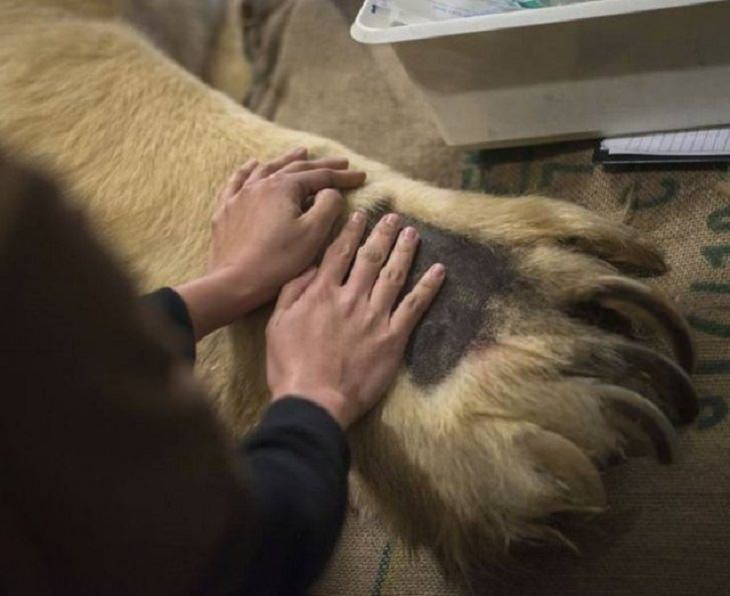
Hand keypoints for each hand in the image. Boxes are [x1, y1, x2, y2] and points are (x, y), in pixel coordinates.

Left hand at [175, 148, 365, 338]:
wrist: (235, 281)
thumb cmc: (278, 260)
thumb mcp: (313, 234)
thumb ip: (328, 206)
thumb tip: (331, 192)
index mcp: (283, 187)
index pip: (320, 177)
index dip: (343, 176)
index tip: (362, 176)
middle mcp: (260, 184)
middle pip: (295, 168)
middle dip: (321, 165)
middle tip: (342, 162)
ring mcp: (240, 196)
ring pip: (266, 169)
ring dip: (287, 159)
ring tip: (301, 152)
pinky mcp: (226, 210)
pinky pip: (237, 181)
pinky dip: (248, 170)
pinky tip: (253, 164)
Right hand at [265, 212, 445, 428]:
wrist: (315, 400)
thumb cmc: (290, 366)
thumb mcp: (277, 324)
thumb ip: (293, 291)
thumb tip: (312, 267)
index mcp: (322, 293)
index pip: (339, 253)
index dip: (351, 231)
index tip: (361, 216)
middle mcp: (351, 297)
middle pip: (370, 258)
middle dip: (382, 234)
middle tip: (393, 217)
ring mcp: (374, 316)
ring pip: (394, 275)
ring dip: (404, 251)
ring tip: (412, 233)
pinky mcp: (393, 338)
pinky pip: (414, 306)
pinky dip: (428, 287)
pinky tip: (439, 270)